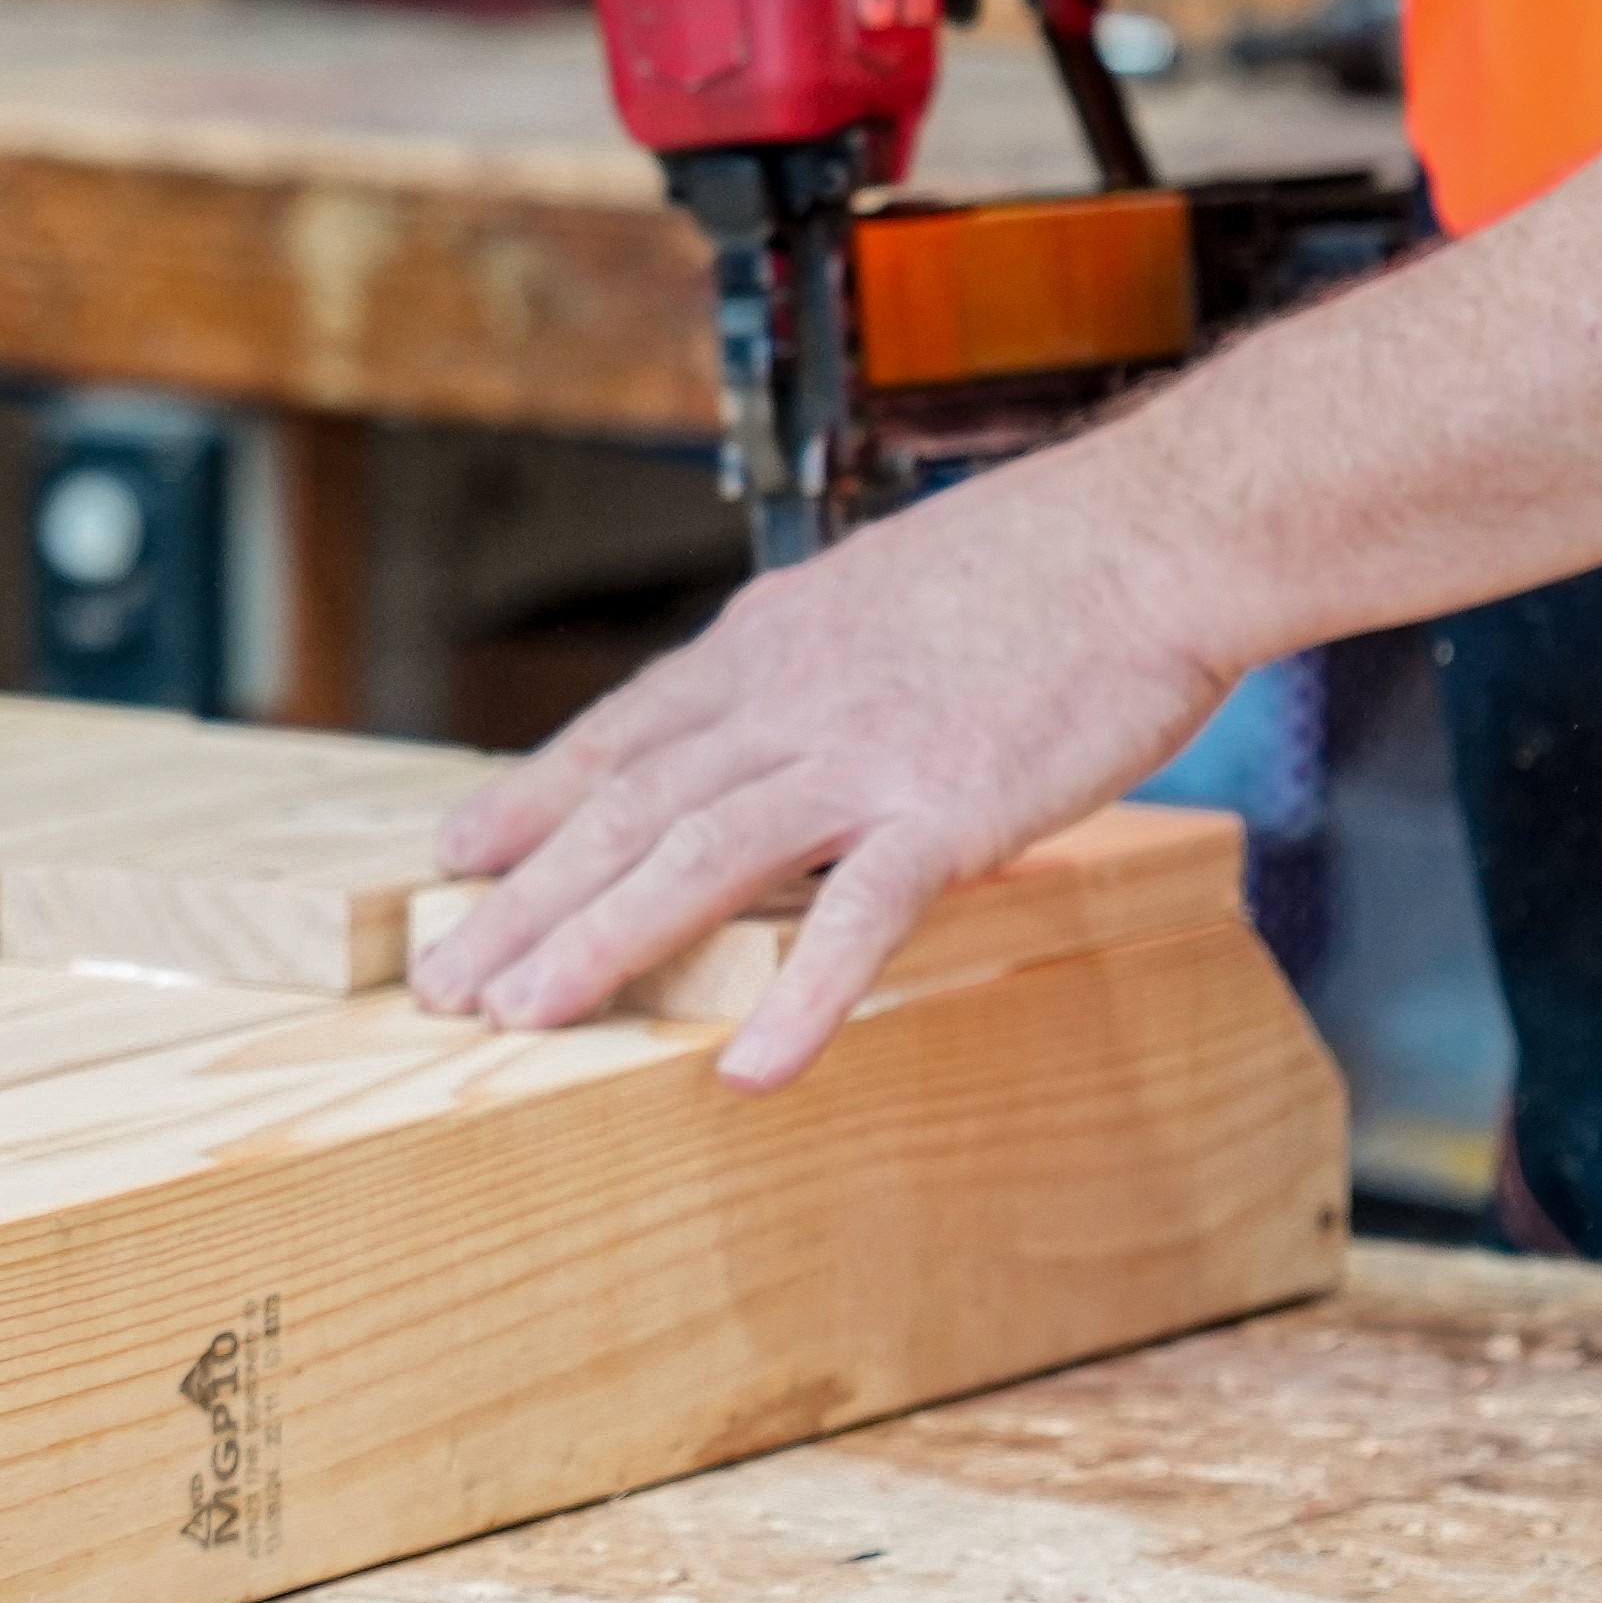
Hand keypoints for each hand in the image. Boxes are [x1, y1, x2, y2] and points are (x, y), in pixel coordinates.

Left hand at [412, 435, 1238, 1088]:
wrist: (1156, 532)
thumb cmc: (1048, 563)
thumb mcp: (884, 588)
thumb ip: (815, 657)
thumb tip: (772, 701)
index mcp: (772, 644)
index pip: (622, 730)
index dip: (532, 796)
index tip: (459, 851)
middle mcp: (789, 698)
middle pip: (627, 805)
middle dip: (525, 896)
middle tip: (445, 979)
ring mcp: (862, 755)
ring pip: (698, 852)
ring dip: (602, 939)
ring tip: (523, 1018)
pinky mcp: (949, 810)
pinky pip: (856, 917)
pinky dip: (799, 996)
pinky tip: (747, 1070)